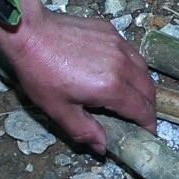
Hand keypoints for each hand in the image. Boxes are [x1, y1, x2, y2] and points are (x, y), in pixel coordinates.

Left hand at [0, 0, 156, 152]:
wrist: (29, 32)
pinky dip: (131, 65)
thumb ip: (84, 131)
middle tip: (140, 117)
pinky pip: (130, 51)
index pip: (142, 110)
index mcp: (111, 87)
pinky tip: (117, 71)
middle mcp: (121, 64)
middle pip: (148, 89)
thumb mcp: (58, 110)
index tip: (148, 133)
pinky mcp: (110, 31)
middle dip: (148, 107)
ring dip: (142, 85)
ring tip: (132, 96)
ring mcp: (118, 44)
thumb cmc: (40, 71)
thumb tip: (103, 147)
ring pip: (143, 68)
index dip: (148, 125)